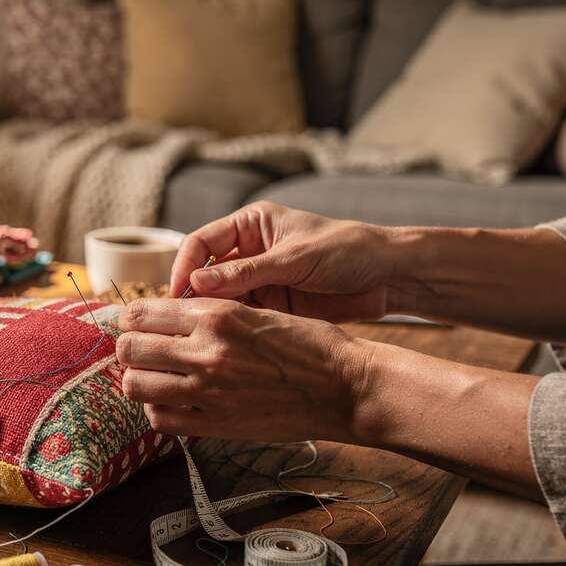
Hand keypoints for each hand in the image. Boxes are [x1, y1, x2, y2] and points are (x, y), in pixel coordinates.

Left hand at [115, 297, 372, 442]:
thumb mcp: (256, 311)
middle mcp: (206, 350)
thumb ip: (209, 314)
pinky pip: (161, 419)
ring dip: (137, 380)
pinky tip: (170, 402)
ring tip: (152, 377)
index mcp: (216, 314)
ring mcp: (209, 391)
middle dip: (129, 349)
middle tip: (141, 353)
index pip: (141, 313)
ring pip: (135, 385)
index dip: (132, 319)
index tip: (138, 325)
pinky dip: (157, 410)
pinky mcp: (218, 424)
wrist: (346, 387)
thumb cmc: (309, 344)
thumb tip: (166, 314)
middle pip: (129, 349)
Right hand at [169, 202, 395, 322]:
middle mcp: (249, 251)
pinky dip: (229, 328)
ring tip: (196, 335)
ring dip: (208, 314)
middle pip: (205, 272)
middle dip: (191, 294)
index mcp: (251, 225)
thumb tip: (197, 283)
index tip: (176, 292)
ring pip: (219, 298)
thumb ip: (247, 271)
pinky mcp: (270, 306)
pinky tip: (221, 341)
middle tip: (178, 320)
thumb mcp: (294, 258)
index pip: (202, 242)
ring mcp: (259, 280)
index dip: (184, 265)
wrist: (389, 277)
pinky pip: (240, 316)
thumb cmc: (347, 250)